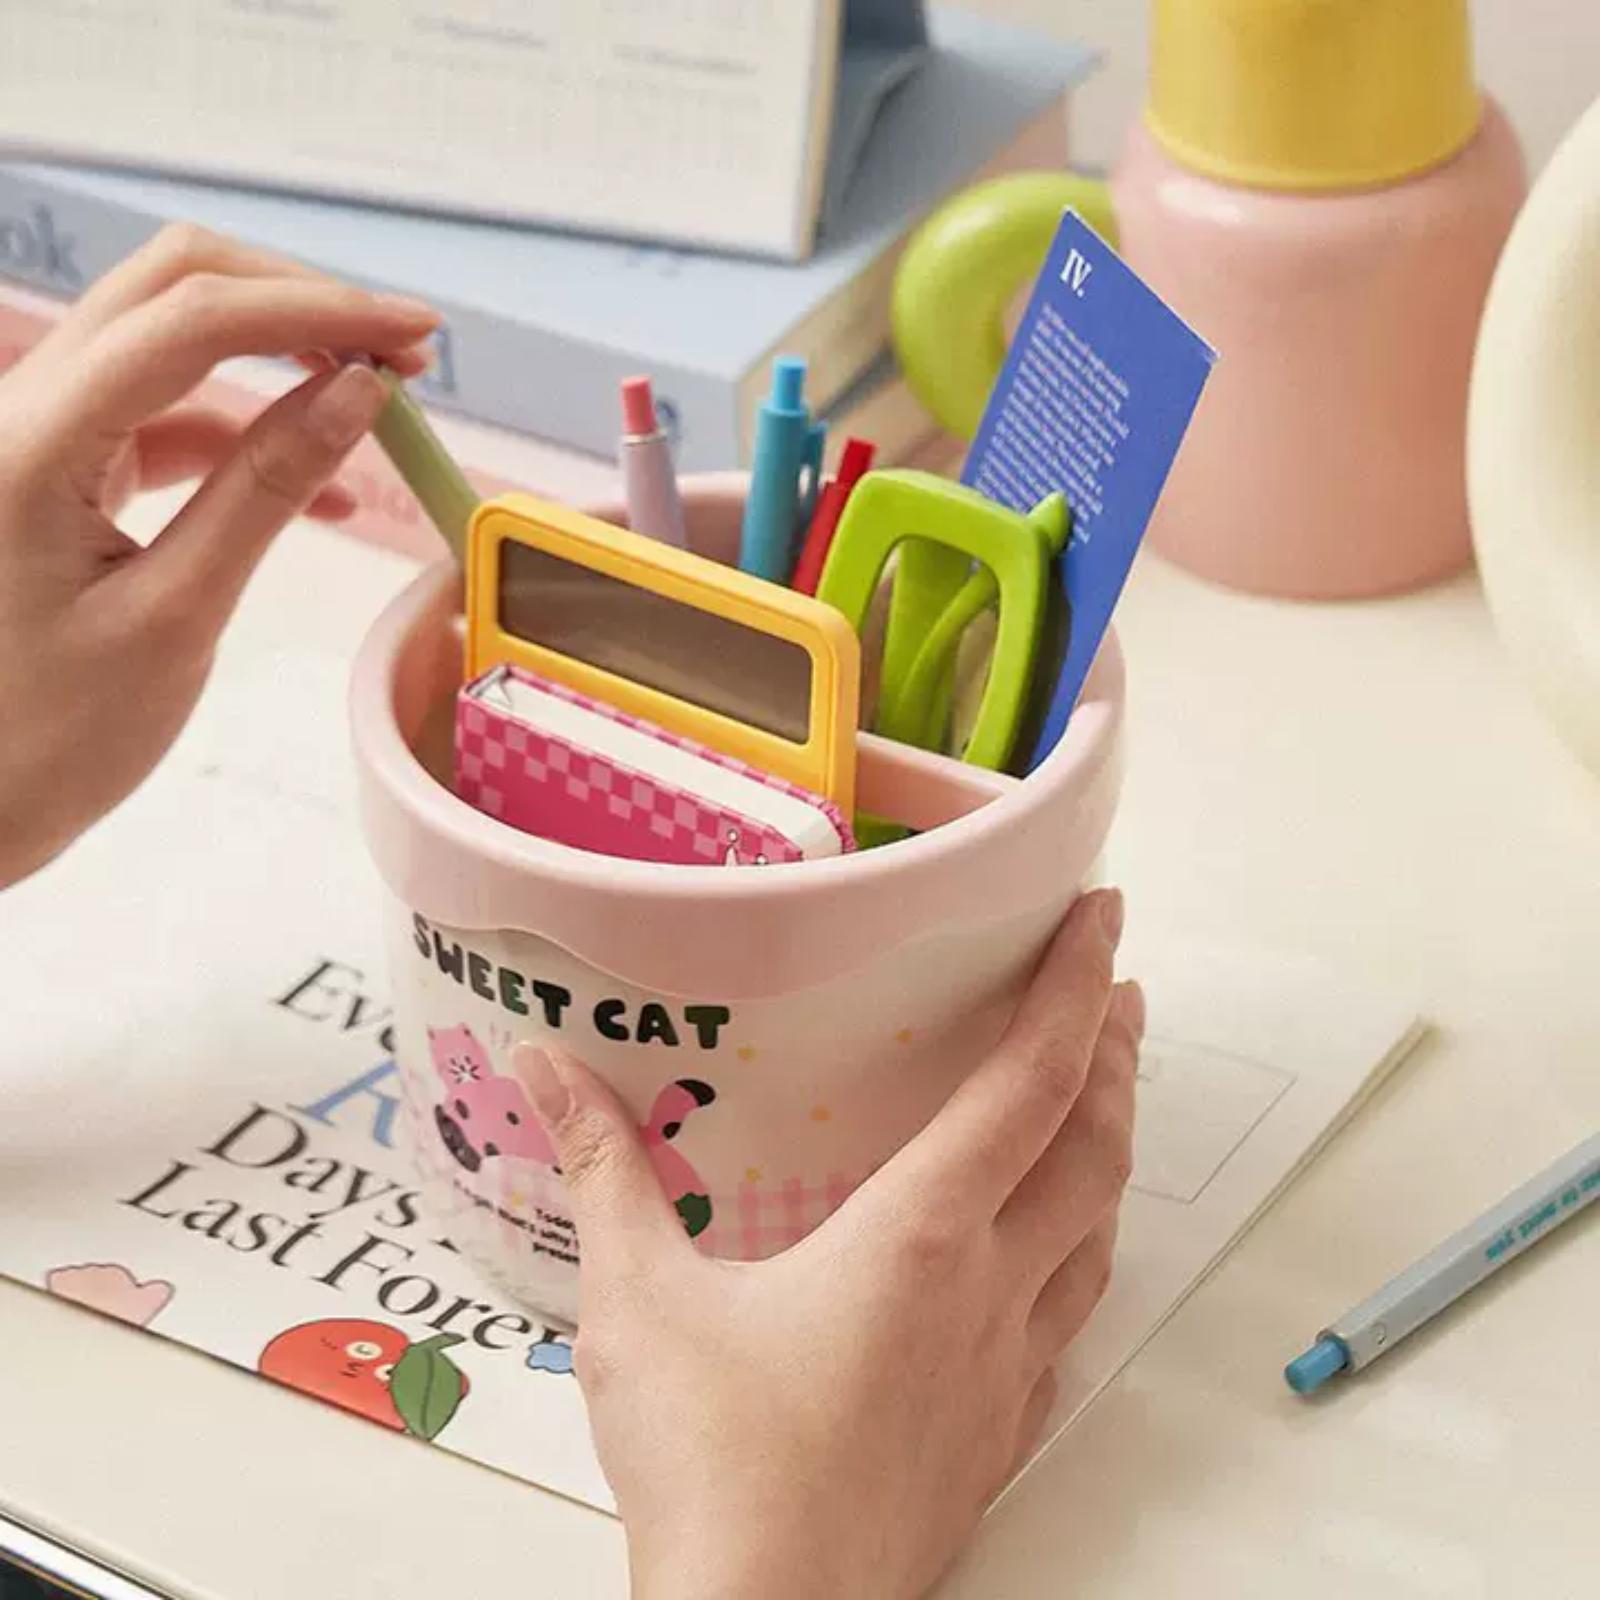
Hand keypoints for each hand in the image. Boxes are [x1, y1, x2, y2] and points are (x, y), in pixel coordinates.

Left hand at [0, 224, 440, 886]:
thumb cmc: (45, 737)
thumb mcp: (176, 617)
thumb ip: (265, 492)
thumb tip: (356, 395)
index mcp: (31, 440)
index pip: (194, 320)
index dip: (320, 310)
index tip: (416, 333)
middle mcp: (19, 409)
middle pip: (171, 286)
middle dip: (295, 302)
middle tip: (399, 350)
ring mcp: (35, 434)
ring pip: (168, 339)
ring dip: (276, 356)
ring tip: (373, 403)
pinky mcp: (55, 469)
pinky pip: (161, 416)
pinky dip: (245, 431)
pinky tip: (317, 482)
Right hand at [514, 887, 1140, 1599]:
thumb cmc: (710, 1465)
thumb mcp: (637, 1302)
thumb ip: (602, 1169)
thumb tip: (543, 1064)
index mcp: (922, 1235)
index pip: (1030, 1082)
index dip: (1074, 988)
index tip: (1102, 918)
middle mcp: (989, 1293)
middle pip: (1091, 1148)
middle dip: (1112, 1058)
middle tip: (1115, 993)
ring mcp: (1006, 1374)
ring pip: (1097, 1236)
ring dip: (1106, 1154)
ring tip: (1096, 1105)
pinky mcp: (996, 1440)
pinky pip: (1067, 1328)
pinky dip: (1078, 1263)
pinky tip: (1049, 1271)